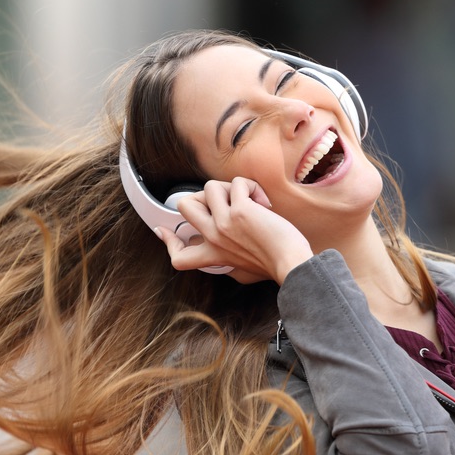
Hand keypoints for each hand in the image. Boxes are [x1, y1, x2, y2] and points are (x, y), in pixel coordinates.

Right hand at [154, 177, 313, 284]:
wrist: (291, 263)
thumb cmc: (274, 266)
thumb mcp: (241, 271)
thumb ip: (226, 260)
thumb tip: (221, 253)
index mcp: (213, 255)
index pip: (178, 256)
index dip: (168, 241)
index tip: (163, 232)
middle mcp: (213, 238)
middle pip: (183, 206)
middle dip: (201, 196)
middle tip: (224, 202)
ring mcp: (223, 223)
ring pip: (210, 187)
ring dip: (231, 188)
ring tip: (249, 201)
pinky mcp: (240, 211)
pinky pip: (238, 183)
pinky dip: (252, 187)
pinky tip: (264, 203)